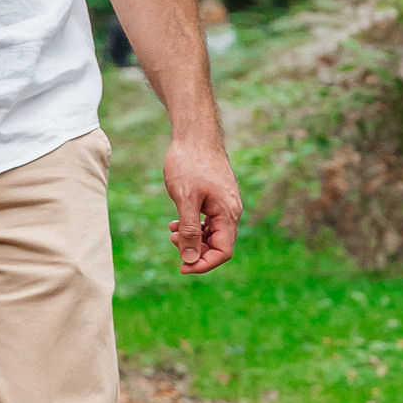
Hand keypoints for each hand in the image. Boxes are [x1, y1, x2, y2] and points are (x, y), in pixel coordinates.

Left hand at [163, 130, 241, 274]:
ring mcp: (225, 203)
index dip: (203, 264)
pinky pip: (208, 221)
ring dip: (192, 239)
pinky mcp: (216, 197)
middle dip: (195, 250)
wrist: (194, 134)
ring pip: (212, 233)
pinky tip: (175, 223)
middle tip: (172, 241)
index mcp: (227, 213)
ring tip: (171, 232)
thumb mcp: (185, 200)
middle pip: (219, 245)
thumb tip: (190, 259)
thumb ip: (189, 230)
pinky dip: (193, 226)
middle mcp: (231, 211)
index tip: (182, 267)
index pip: (223, 252)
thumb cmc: (189, 163)